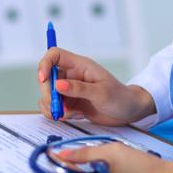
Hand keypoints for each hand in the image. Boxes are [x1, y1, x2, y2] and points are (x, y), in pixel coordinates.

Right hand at [38, 48, 155, 124]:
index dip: (45, 65)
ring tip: (67, 114)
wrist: (129, 112)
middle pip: (46, 78)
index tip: (43, 80)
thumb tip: (58, 85)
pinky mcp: (69, 103)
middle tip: (57, 108)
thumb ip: (79, 89)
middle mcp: (71, 75)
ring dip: (51, 106)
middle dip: (48, 94)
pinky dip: (56, 113)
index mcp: (79, 65)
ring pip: (47, 94)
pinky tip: (71, 116)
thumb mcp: (102, 93)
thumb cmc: (120, 98)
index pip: (54, 55)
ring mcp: (69, 89)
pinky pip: (52, 106)